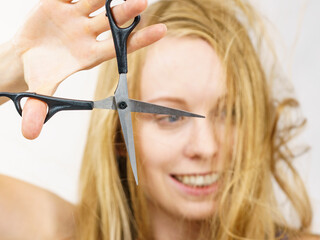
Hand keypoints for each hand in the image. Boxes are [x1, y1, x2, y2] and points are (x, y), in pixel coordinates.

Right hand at [13, 0, 165, 138]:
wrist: (25, 55)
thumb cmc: (41, 73)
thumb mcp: (39, 93)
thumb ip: (38, 110)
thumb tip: (30, 135)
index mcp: (91, 55)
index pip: (119, 47)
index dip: (140, 40)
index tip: (162, 31)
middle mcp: (88, 34)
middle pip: (111, 22)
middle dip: (125, 12)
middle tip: (142, 2)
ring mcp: (75, 17)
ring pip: (95, 1)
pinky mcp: (58, 3)